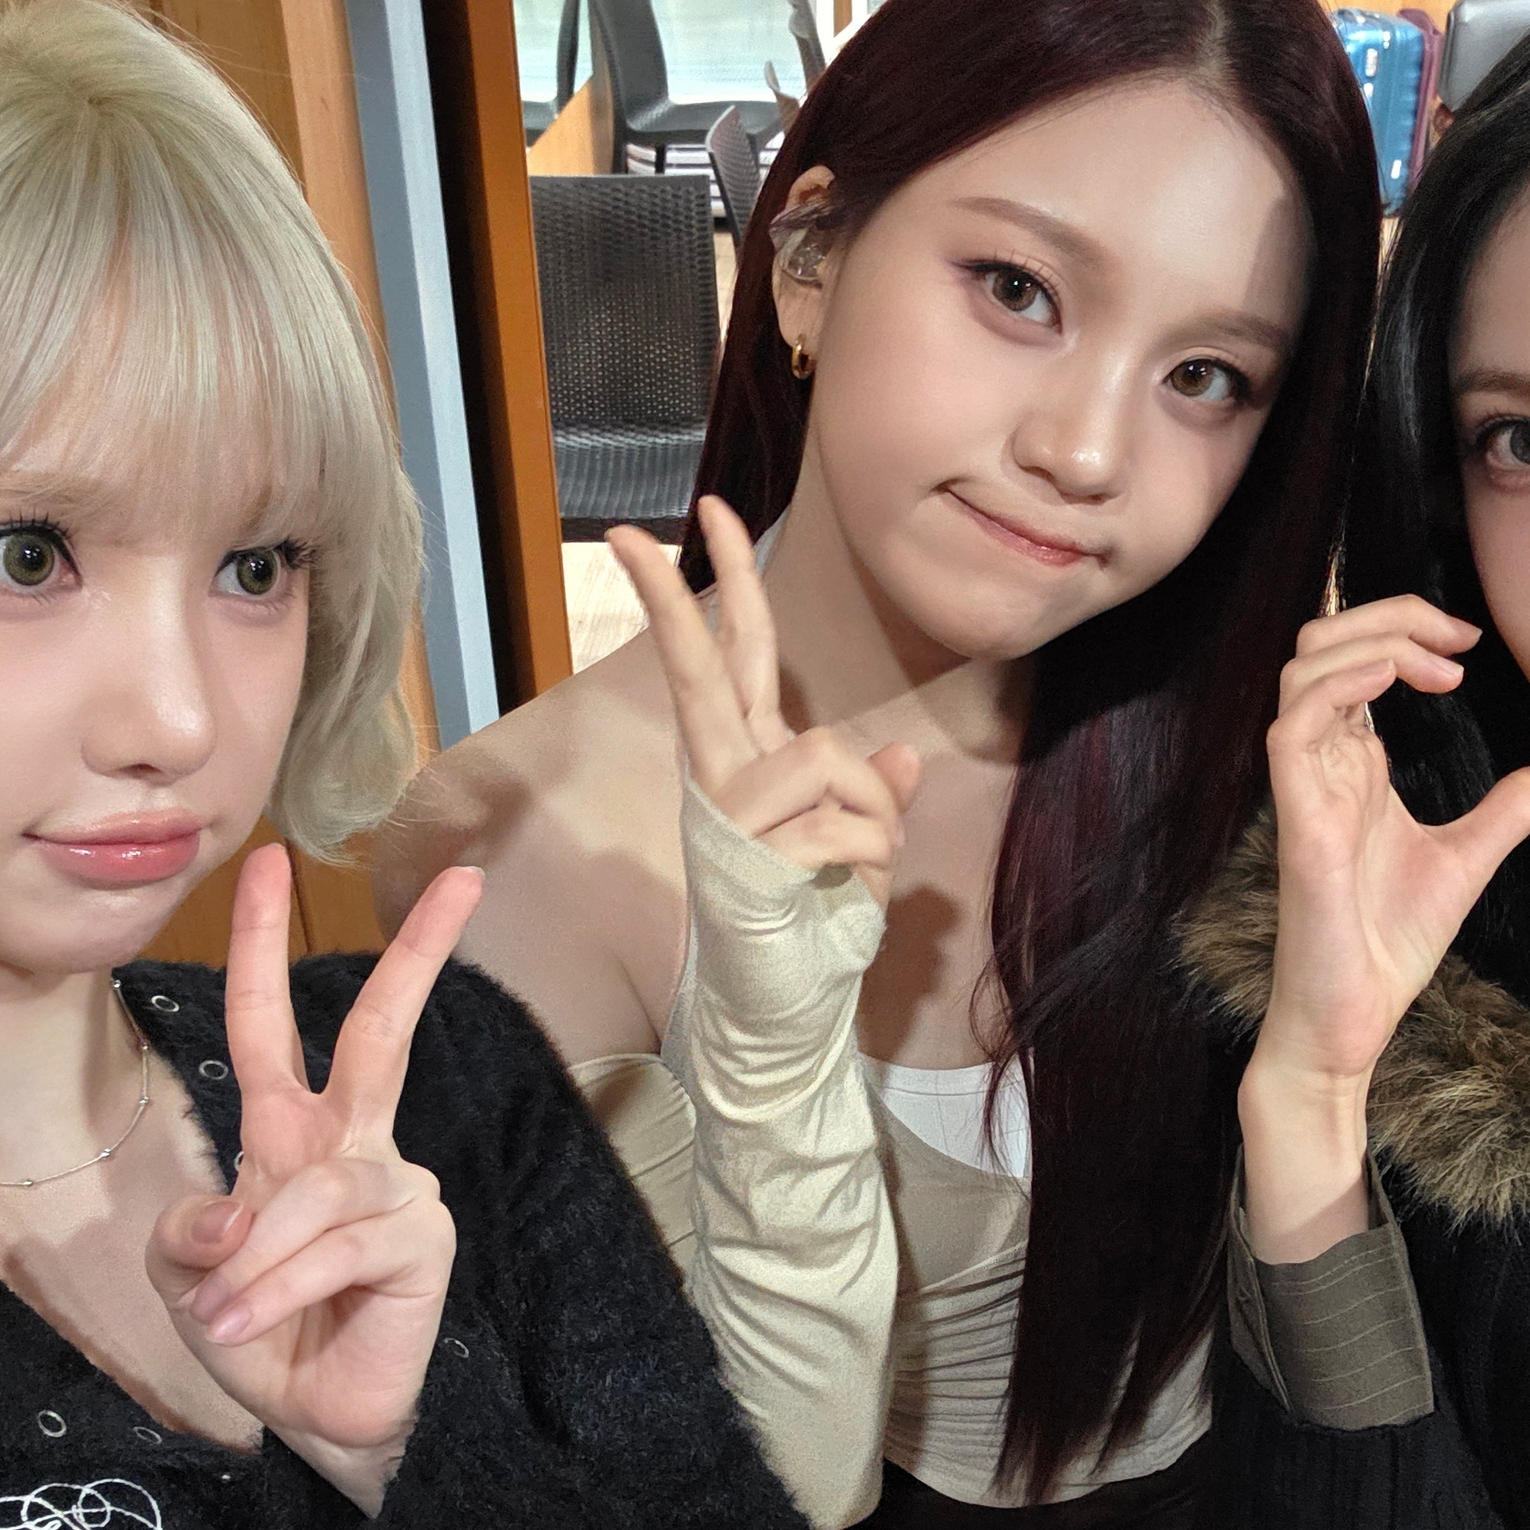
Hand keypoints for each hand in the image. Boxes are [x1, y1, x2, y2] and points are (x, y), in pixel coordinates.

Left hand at [146, 845, 484, 1514]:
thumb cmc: (261, 1337)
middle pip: (381, 1035)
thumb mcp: (190, 1281)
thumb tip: (225, 1210)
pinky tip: (254, 1323)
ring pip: (312, 1190)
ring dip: (253, 1260)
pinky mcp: (422, 1239)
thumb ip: (187, 1234)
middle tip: (460, 878)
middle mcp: (351, 1147)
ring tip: (222, 1318)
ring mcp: (396, 1188)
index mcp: (290, 1137)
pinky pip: (341, 1241)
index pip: (271, 1027)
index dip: (261, 947)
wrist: (316, 1422)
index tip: (269, 864)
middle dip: (418, 956)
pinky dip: (284, 1282)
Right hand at [611, 497, 921, 903]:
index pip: (738, 657)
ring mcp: (727, 816)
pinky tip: (846, 891)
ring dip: (870, 809)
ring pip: (823, 754)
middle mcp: (726, 777)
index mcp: (751, 763)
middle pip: (710, 666)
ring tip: (859, 864)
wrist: (786, 1016)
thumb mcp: (863, 856)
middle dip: (685, 594)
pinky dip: (869, 854)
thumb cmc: (815, 935)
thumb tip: (894, 753)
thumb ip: (874, 798)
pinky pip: (841, 822)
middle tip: (634, 533)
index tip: (699, 513)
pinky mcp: (741, 859)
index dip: (725, 583)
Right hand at [1250, 595, 1529, 1104]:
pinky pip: (1294, 727)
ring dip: (1371, 643)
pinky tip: (1393, 681)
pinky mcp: (1298, 820)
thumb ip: (1509, 813)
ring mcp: (1305, 788)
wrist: (1351, 1018)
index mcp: (1352, 763)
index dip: (1406, 629)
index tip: (1469, 645)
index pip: (1356, 658)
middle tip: (1457, 638)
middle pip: (1322, 643)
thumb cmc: (1386, 945)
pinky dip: (1341, 687)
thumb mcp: (1467, 862)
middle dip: (1388, 615)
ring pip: (1304, 670)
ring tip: (1438, 665)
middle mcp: (1322, 763)